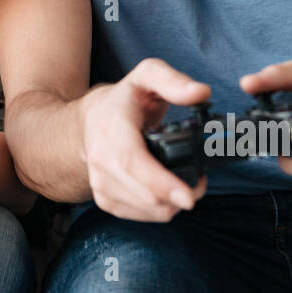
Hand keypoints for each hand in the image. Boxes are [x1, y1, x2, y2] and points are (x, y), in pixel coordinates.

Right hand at [81, 58, 210, 222]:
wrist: (90, 121)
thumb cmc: (124, 100)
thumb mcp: (147, 76)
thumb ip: (173, 81)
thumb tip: (201, 93)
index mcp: (111, 129)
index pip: (133, 162)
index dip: (161, 183)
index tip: (188, 197)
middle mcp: (101, 161)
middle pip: (145, 194)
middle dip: (180, 195)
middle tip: (200, 182)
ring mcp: (101, 184)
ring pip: (148, 210)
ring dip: (173, 204)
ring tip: (185, 184)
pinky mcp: (106, 201)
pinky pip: (142, 216)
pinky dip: (161, 209)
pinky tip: (167, 191)